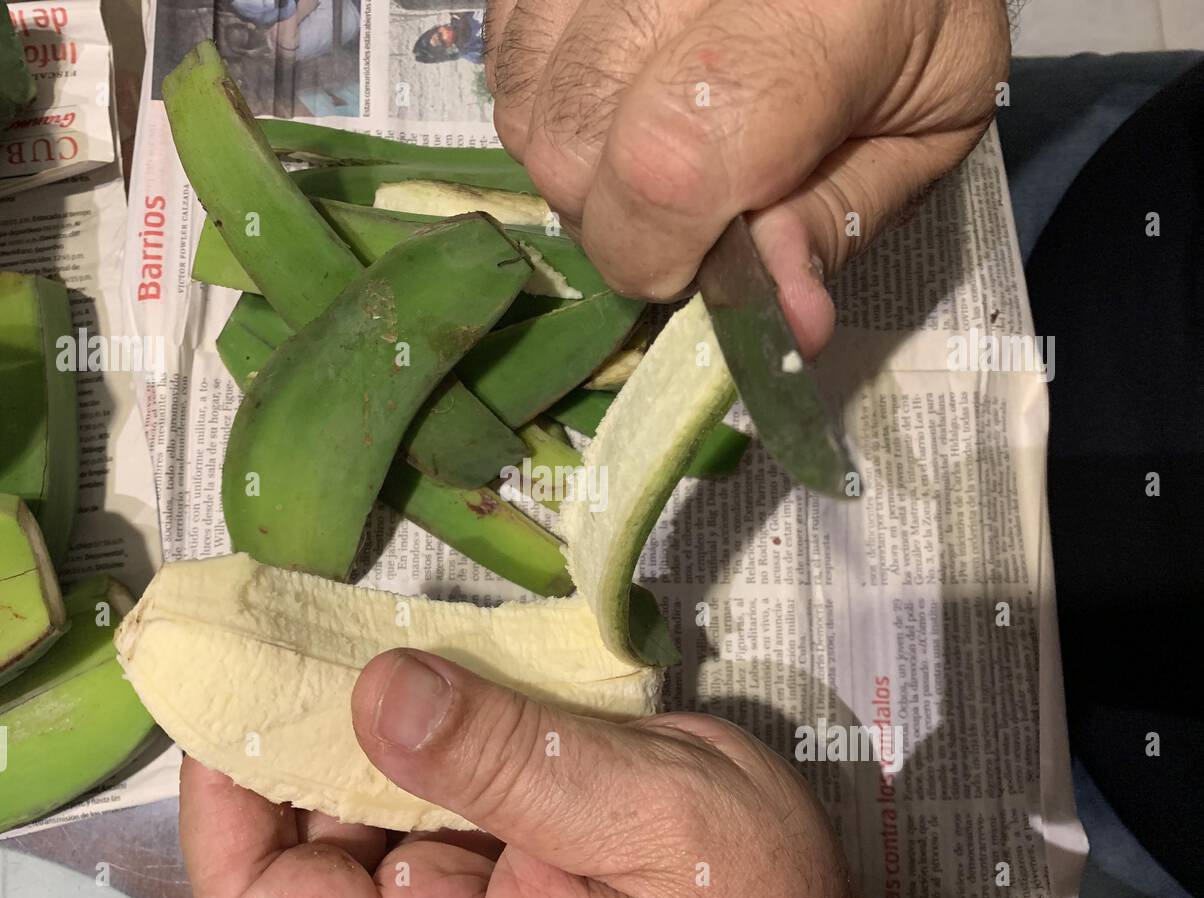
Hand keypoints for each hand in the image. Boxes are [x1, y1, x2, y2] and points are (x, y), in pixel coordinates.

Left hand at [180, 649, 904, 897]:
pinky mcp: (477, 882)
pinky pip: (405, 809)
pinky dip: (407, 737)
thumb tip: (379, 691)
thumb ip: (515, 758)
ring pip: (342, 824)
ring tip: (372, 644)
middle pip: (289, 855)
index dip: (221, 801)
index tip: (229, 689)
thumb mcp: (650, 814)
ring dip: (349, 730)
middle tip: (302, 630)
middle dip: (291, 737)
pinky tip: (433, 684)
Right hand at [484, 0, 1009, 353]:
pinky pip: (507, 48)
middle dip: (611, 218)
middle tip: (678, 208)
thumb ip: (842, 216)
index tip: (687, 268)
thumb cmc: (916, 7)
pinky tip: (609, 96)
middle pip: (574, 139)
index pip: (669, 159)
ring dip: (572, 160)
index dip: (654, 248)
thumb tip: (788, 328)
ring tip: (643, 143)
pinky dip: (542, 98)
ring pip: (527, 101)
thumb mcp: (927, 118)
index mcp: (819, 10)